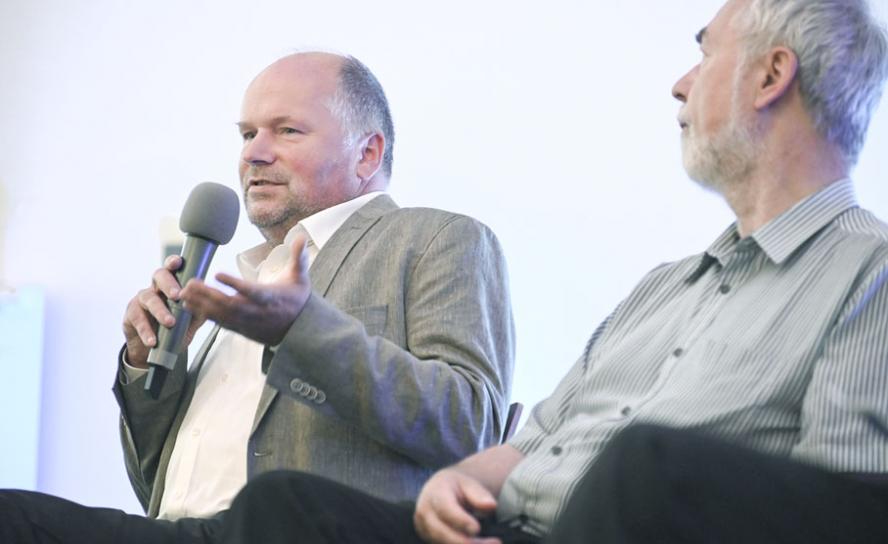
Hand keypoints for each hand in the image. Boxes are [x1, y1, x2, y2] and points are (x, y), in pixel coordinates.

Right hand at [122, 255, 205, 367]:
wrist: (152, 351)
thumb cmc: (173, 331)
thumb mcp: (190, 322)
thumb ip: (199, 312)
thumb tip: (209, 304)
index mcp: (171, 286)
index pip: (172, 269)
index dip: (173, 262)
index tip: (178, 262)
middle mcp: (155, 288)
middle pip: (158, 276)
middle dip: (169, 284)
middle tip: (177, 295)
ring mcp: (141, 299)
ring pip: (149, 298)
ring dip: (160, 311)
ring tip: (170, 323)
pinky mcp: (131, 314)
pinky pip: (138, 319)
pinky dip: (146, 331)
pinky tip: (153, 340)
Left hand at [178, 233, 310, 345]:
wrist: (299, 329)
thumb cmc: (297, 300)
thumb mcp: (301, 278)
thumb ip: (298, 256)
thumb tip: (301, 236)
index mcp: (271, 298)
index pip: (251, 291)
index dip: (234, 284)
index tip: (218, 274)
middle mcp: (257, 312)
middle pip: (229, 305)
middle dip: (208, 295)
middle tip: (190, 283)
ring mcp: (248, 322)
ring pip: (221, 315)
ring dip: (201, 304)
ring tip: (184, 293)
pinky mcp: (241, 329)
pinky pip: (219, 323)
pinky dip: (204, 315)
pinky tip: (189, 306)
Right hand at [414, 468, 499, 543]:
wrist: (437, 492)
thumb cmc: (456, 488)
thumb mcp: (468, 484)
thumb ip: (479, 494)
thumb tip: (491, 505)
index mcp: (434, 494)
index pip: (445, 509)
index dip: (460, 520)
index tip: (477, 529)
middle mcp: (425, 513)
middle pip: (441, 532)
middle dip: (465, 541)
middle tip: (494, 542)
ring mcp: (425, 529)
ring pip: (444, 543)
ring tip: (494, 543)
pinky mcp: (430, 540)